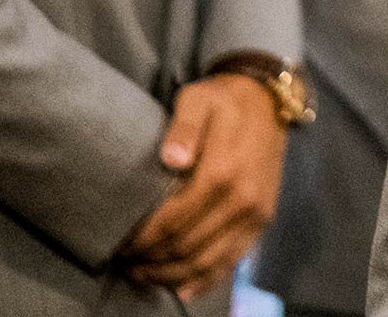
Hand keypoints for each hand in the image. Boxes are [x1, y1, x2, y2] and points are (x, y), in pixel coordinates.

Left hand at [120, 73, 288, 299]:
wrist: (267, 101)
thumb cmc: (223, 101)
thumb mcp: (198, 99)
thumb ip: (183, 127)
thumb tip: (172, 159)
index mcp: (223, 171)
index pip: (172, 220)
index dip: (143, 238)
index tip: (119, 244)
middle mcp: (243, 198)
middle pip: (186, 246)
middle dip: (151, 260)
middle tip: (125, 261)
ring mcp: (256, 213)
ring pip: (207, 262)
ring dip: (172, 275)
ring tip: (143, 274)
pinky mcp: (263, 220)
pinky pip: (232, 261)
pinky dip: (204, 280)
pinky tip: (181, 288)